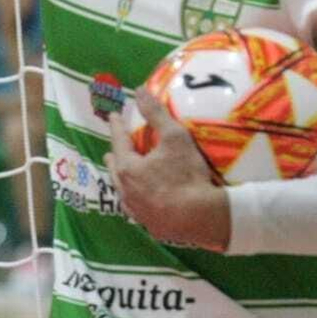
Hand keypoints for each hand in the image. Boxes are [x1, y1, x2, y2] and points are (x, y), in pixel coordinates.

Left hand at [106, 87, 230, 250]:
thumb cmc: (187, 175)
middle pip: (115, 168)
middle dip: (115, 155)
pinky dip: (136, 198)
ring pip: (123, 191)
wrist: (203, 218)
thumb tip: (140, 91)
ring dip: (122, 179)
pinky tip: (141, 200)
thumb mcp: (175, 137)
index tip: (113, 116)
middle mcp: (126, 191)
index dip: (116, 126)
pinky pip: (137, 208)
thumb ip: (156, 113)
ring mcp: (137, 211)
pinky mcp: (150, 225)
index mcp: (128, 168)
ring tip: (124, 173)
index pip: (118, 141)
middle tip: (115, 148)